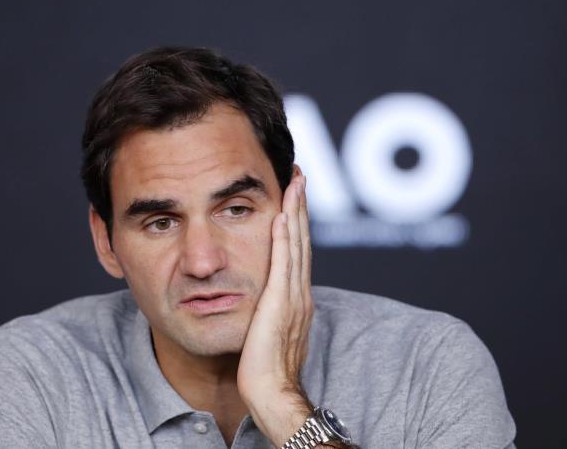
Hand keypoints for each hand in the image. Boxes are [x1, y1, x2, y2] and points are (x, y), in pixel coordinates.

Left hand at [237, 172, 313, 446]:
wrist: (271, 392)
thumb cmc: (266, 368)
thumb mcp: (271, 331)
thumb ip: (271, 311)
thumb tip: (264, 300)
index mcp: (296, 297)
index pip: (298, 251)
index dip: (297, 221)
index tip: (293, 196)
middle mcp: (299, 291)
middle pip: (302, 240)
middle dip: (300, 206)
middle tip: (298, 175)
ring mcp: (292, 296)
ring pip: (296, 244)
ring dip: (296, 211)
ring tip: (295, 181)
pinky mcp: (280, 302)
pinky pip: (283, 263)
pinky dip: (285, 236)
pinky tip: (282, 214)